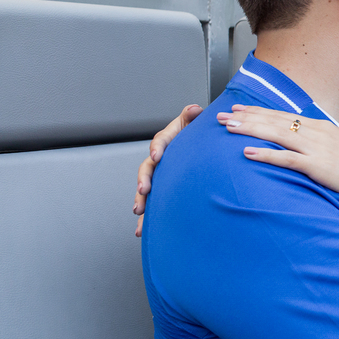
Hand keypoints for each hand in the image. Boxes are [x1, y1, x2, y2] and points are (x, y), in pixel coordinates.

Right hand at [134, 104, 202, 236]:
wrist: (200, 148)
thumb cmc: (195, 134)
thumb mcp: (194, 123)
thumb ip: (192, 116)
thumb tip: (195, 109)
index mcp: (167, 141)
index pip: (159, 142)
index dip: (157, 148)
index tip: (156, 155)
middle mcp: (160, 160)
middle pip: (147, 168)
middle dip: (144, 179)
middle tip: (143, 189)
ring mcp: (159, 176)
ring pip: (146, 188)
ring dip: (141, 200)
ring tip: (138, 211)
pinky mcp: (162, 190)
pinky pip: (153, 203)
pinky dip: (147, 217)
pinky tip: (142, 230)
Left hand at [216, 105, 338, 210]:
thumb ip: (323, 147)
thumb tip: (307, 148)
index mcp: (324, 128)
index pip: (285, 116)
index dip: (259, 112)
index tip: (240, 110)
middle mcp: (319, 133)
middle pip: (276, 121)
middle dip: (247, 117)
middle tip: (222, 115)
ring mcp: (319, 149)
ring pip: (277, 134)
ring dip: (250, 129)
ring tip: (228, 127)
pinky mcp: (320, 167)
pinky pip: (287, 158)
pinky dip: (266, 154)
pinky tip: (248, 152)